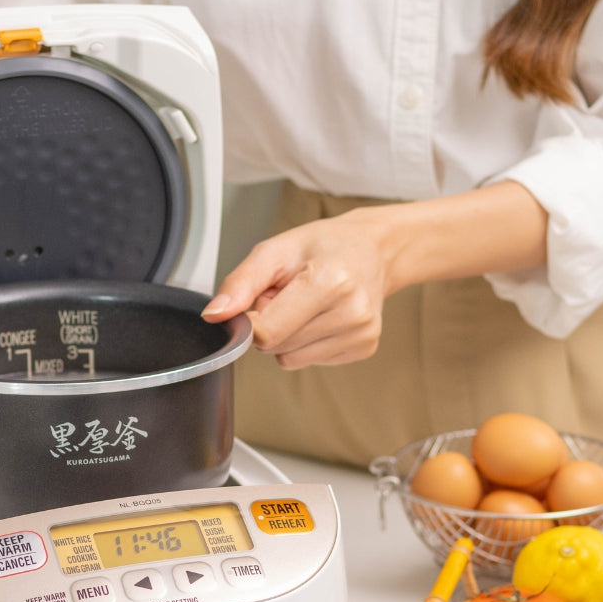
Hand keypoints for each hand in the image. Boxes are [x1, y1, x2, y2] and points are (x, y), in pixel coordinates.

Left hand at [201, 183, 547, 369]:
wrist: (389, 244)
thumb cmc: (332, 239)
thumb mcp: (280, 247)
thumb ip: (241, 283)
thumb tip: (213, 316)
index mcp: (331, 284)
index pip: (266, 331)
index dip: (250, 318)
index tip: (256, 301)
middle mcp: (351, 316)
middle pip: (275, 347)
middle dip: (270, 322)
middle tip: (289, 291)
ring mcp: (361, 339)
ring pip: (290, 360)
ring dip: (288, 333)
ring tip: (309, 299)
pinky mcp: (363, 351)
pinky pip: (309, 362)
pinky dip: (308, 342)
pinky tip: (324, 313)